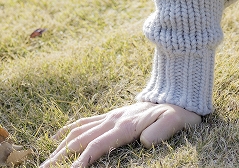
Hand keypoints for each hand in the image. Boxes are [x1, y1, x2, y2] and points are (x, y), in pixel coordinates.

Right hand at [39, 100, 201, 166]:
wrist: (180, 93)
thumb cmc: (180, 111)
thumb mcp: (176, 121)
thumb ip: (162, 131)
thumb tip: (145, 142)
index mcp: (126, 125)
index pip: (98, 146)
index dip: (81, 162)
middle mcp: (114, 119)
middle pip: (81, 140)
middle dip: (61, 157)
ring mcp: (112, 115)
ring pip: (80, 131)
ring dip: (61, 146)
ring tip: (45, 159)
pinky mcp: (113, 114)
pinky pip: (87, 120)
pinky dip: (70, 129)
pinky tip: (58, 136)